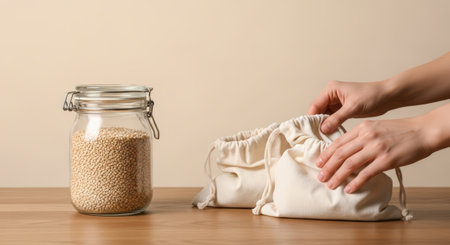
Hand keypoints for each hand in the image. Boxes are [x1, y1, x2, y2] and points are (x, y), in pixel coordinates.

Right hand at [308, 80, 392, 133]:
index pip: (315, 105)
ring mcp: (336, 103)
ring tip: (323, 138)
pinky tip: (331, 135)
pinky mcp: (342, 110)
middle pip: (318, 111)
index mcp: (331, 90)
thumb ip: (336, 118)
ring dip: (324, 126)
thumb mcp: (353, 107)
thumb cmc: (373, 96)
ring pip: (324, 117)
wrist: (387, 97)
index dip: (312, 118)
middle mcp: (331, 95)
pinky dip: (331, 126)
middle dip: (317, 123)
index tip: (311, 132)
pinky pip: (332, 119)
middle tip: (317, 137)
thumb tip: (323, 128)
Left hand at [315, 117, 431, 192]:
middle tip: (320, 177)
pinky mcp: (386, 160)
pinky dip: (355, 182)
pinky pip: (366, 173)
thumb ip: (360, 137)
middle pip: (340, 154)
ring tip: (330, 185)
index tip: (319, 163)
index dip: (326, 154)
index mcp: (362, 128)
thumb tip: (345, 151)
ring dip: (338, 176)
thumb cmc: (400, 131)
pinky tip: (349, 189)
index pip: (338, 142)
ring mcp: (376, 149)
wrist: (422, 131)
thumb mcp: (376, 127)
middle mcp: (367, 137)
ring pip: (350, 164)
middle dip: (328, 167)